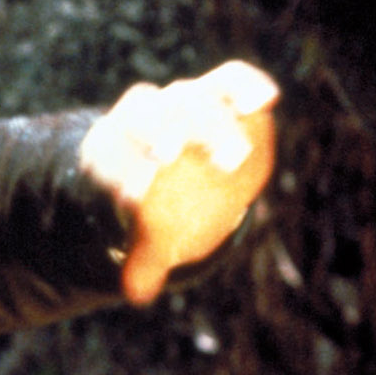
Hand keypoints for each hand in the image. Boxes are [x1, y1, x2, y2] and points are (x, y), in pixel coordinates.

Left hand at [80, 60, 278, 305]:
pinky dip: (247, 86)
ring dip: (209, 125)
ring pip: (189, 99)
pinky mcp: (220, 90)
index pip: (110, 157)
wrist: (178, 156)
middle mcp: (142, 116)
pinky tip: (265, 100)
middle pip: (144, 118)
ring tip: (232, 158)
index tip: (136, 196)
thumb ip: (142, 259)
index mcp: (111, 148)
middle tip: (171, 157)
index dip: (120, 173)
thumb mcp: (145, 230)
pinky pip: (232, 80)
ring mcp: (180, 99)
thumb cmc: (156, 202)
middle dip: (157, 136)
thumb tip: (137, 294)